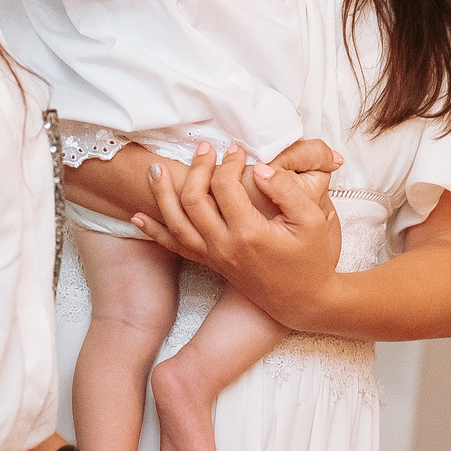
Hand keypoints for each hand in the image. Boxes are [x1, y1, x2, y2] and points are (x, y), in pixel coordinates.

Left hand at [135, 146, 342, 330]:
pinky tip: (137, 218)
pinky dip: (155, 231)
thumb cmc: (313, 259)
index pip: (224, 186)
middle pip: (194, 199)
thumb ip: (287, 191)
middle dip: (196, 168)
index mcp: (249, 233)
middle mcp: (224, 246)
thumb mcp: (313, 221)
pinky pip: (176, 247)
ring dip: (162, 194)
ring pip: (176, 222)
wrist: (305, 301)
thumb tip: (259, 168)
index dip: (229, 162)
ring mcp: (215, 256)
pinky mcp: (212, 263)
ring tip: (155, 169)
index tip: (238, 149)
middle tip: (205, 148)